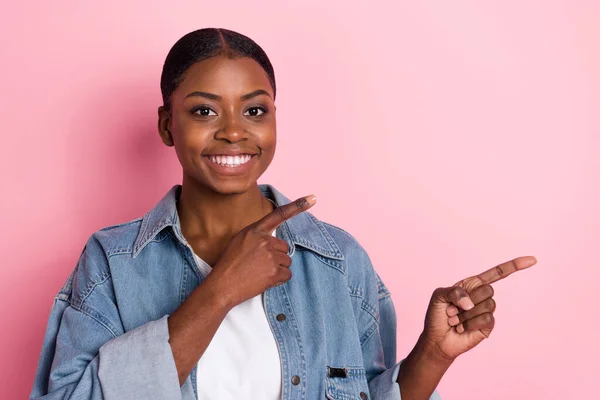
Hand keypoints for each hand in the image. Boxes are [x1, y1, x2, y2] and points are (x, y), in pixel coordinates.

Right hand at [205, 195, 315, 307]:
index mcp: (255, 231)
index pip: (278, 215)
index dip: (298, 206)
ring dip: (277, 269)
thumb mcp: (239, 241)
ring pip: (286, 261)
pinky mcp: (274, 271)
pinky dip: (278, 280)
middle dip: (276, 257)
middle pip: (284, 247)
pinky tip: (264, 280)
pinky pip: (287, 275)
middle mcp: (264, 241)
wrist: (222, 286)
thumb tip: (272, 242)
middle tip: (259, 265)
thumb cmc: (228, 265)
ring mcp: (270, 256)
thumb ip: (256, 237)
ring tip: (259, 273)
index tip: (312, 198)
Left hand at [422, 256, 536, 360]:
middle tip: (453, 309)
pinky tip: (462, 328)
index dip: (514, 266)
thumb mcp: (439, 296)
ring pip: (488, 306)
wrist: (436, 339)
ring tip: (456, 320)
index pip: (496, 274)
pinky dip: (470, 324)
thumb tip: (471, 303)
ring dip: (466, 315)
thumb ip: (454, 292)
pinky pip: (486, 319)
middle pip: (488, 290)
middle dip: (468, 300)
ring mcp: (486, 311)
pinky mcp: (488, 326)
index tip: (532, 260)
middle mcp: (481, 296)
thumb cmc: (437, 315)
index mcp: (472, 285)